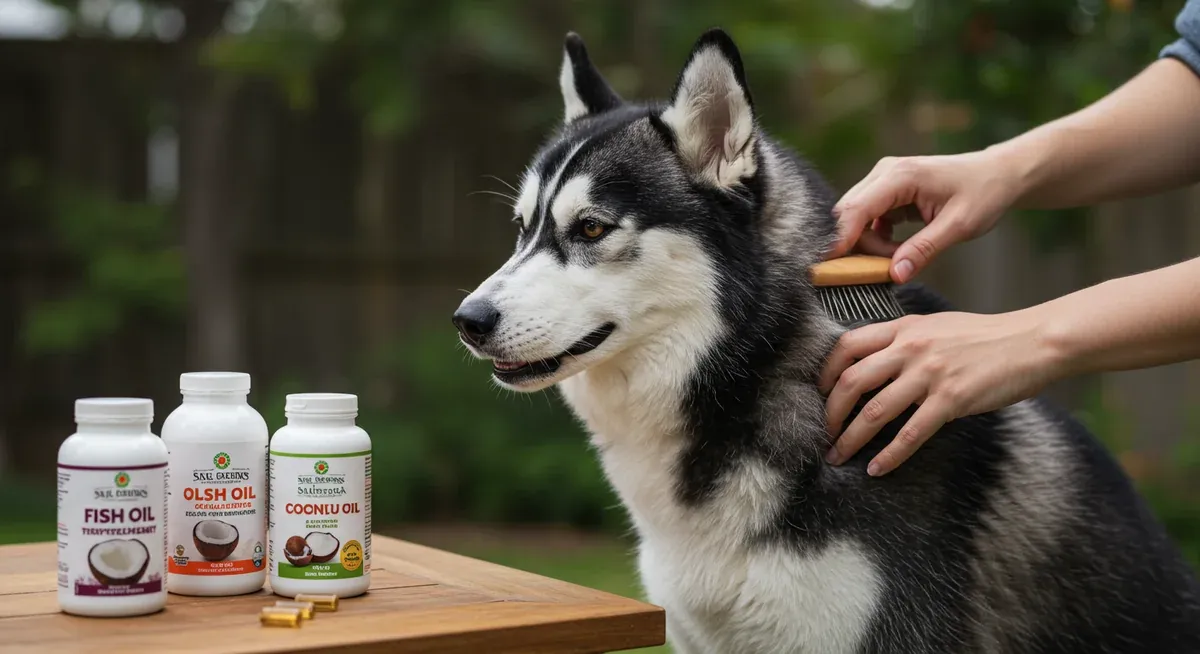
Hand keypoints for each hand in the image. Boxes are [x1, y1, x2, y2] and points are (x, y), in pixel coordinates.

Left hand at [818, 310, 1059, 476]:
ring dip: (851, 438)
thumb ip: (904, 340)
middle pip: (851, 382)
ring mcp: (930, 374)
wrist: (1032, 342)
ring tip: (837, 456)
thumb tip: (873, 362)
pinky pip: (911, 433)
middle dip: (830, 412)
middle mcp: (911, 348)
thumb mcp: (936, 326)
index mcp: (904, 328)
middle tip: (823, 433)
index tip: (819, 394)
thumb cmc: (985, 336)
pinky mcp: (951, 399)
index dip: (826, 373)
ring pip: (874, 411)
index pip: (847, 346)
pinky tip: (877, 469)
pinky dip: (890, 455)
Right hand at [827, 149, 1019, 282]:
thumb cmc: (984, 194)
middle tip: (880, 271)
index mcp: (901, 176)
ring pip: (855, 219)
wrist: (998, 175)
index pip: (856, 209)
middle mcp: (885, 173)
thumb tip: (894, 275)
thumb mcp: (959, 226)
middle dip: (857, 247)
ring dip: (869, 245)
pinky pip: (867, 220)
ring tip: (899, 258)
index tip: (827, 268)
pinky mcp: (886, 192)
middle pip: (848, 215)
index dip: (839, 239)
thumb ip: (924, 250)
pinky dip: (875, 239)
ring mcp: (883, 181)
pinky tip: (897, 249)